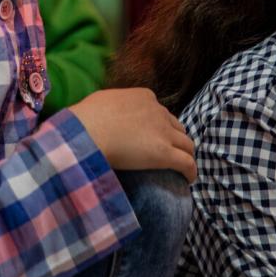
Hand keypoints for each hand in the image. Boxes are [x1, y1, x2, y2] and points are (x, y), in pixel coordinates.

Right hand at [69, 87, 197, 181]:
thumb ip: (113, 105)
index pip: (160, 111)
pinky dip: (190, 172)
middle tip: (168, 152)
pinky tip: (188, 180)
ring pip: (187, 144)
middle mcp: (158, 112)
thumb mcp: (101, 101)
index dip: (158, 125)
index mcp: (144, 97)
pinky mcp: (165, 154)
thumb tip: (106, 112)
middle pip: (176, 127)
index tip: (152, 136)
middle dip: (174, 139)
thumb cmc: (85, 119)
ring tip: (181, 167)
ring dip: (186, 155)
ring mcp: (163, 133)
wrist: (86, 133)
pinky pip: (187, 163)